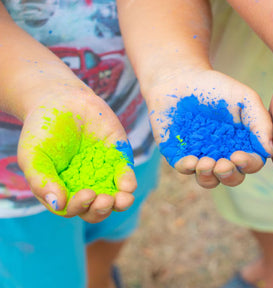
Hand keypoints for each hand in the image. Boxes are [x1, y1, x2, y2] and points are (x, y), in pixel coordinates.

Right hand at [17, 89, 136, 222]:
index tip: (86, 195)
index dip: (80, 207)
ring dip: (120, 203)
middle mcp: (84, 186)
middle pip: (96, 210)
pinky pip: (126, 175)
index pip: (73, 209)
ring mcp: (103, 173)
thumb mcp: (33, 156)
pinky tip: (127, 184)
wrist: (61, 100)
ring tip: (123, 200)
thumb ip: (42, 181)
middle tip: (104, 200)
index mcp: (62, 190)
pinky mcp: (118, 158)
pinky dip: (128, 182)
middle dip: (101, 210)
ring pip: (115, 198)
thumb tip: (59, 205)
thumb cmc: (42, 130)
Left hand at [145, 68, 272, 188]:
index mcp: (243, 144)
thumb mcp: (245, 99)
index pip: (252, 163)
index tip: (239, 156)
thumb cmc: (216, 87)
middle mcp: (224, 154)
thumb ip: (260, 122)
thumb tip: (270, 150)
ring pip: (209, 180)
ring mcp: (201, 156)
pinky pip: (185, 170)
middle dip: (229, 175)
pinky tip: (190, 160)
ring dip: (209, 177)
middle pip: (232, 178)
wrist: (181, 77)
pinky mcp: (180, 154)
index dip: (248, 164)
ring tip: (205, 163)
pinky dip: (188, 168)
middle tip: (222, 165)